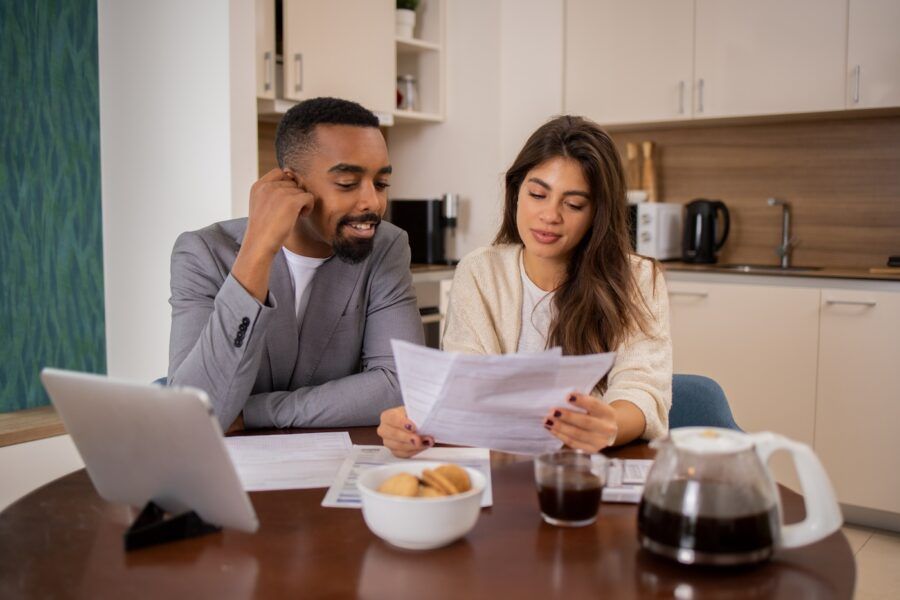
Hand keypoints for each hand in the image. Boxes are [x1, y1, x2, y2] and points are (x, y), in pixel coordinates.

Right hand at [231, 169, 314, 301]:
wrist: (260, 245)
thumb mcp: (261, 205)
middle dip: (295, 195)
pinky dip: (308, 207)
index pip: (279, 172)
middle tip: (289, 212)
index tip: (286, 200)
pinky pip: (309, 197)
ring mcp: (279, 192)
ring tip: (293, 216)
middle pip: (292, 182)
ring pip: (301, 190)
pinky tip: (300, 217)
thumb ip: (272, 192)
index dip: (287, 184)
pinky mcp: (291, 201)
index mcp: (258, 186)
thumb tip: (292, 177)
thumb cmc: (264, 229)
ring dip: (301, 202)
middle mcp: (267, 186)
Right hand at [377, 406, 433, 457]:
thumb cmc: (412, 416)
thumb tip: (424, 421)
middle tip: (419, 439)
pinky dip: (415, 450)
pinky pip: (404, 454)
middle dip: (408, 437)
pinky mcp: (395, 451)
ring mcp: (388, 442)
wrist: (414, 423)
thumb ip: (417, 414)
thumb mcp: (414, 411)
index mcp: (387, 416)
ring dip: (414, 445)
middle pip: (394, 434)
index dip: (402, 423)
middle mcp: (384, 430)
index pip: (392, 419)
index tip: (413, 427)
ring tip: (427, 442)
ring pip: (399, 446)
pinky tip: (423, 446)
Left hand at [544, 393, 617, 452]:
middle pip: (586, 422)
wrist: (608, 431)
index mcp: (608, 413)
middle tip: (552, 411)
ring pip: (578, 435)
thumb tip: (560, 398)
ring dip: (560, 427)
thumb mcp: (595, 406)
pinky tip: (551, 429)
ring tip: (548, 421)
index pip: (595, 405)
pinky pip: (573, 443)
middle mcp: (607, 428)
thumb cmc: (596, 414)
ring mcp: (600, 441)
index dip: (581, 401)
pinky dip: (560, 436)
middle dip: (568, 416)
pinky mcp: (591, 450)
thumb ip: (582, 402)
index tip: (567, 396)